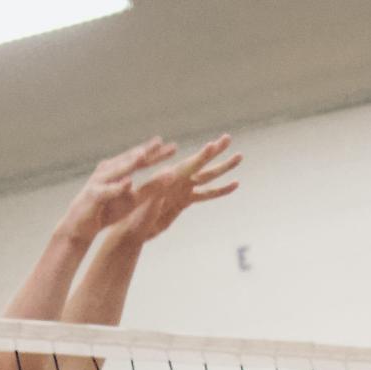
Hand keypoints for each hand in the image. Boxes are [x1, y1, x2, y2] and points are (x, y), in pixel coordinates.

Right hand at [61, 137, 177, 238]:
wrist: (80, 226)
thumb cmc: (107, 210)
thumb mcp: (133, 201)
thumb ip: (149, 189)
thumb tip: (169, 178)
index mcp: (118, 170)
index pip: (140, 160)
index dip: (156, 154)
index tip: (174, 147)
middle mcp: (109, 171)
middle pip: (129, 159)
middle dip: (145, 151)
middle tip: (160, 142)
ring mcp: (100, 181)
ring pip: (117, 170)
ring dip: (129, 162)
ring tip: (143, 155)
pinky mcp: (94, 196)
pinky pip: (107, 191)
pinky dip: (117, 187)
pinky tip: (128, 183)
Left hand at [115, 136, 241, 243]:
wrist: (131, 231)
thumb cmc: (134, 218)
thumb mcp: (144, 203)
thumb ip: (156, 190)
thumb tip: (168, 179)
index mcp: (168, 180)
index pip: (189, 165)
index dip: (202, 155)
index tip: (214, 144)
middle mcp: (177, 181)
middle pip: (202, 164)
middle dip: (217, 152)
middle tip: (229, 138)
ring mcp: (182, 190)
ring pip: (208, 177)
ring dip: (224, 167)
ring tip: (239, 157)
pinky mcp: (184, 202)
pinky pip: (206, 194)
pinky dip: (220, 190)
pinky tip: (234, 185)